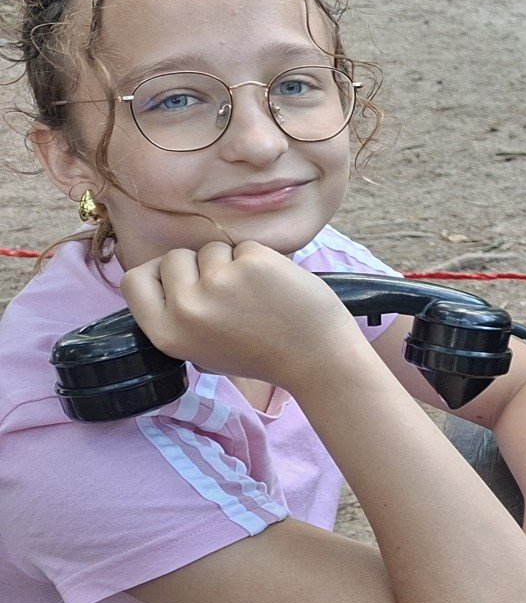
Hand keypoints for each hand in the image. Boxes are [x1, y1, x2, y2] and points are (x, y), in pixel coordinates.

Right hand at [120, 242, 363, 387]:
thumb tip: (163, 277)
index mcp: (167, 334)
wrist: (315, 357)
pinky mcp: (252, 264)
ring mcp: (219, 282)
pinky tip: (275, 286)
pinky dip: (260, 259)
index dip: (156, 274)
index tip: (179, 278)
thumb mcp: (201, 349)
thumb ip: (177, 316)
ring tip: (255, 294)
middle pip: (174, 257)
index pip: (133, 281)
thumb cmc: (260, 352)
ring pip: (211, 248)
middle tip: (230, 293)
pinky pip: (245, 245)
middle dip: (200, 266)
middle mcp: (186, 308)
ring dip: (232, 262)